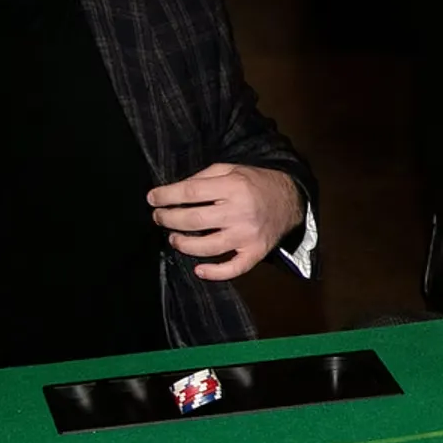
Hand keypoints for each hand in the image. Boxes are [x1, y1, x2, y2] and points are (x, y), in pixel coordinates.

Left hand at [150, 163, 303, 279]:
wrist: (290, 199)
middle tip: (158, 217)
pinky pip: (233, 268)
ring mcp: (248, 235)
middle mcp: (240, 211)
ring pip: (207, 246)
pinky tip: (199, 269)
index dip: (166, 196)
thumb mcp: (231, 169)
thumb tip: (174, 192)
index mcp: (233, 186)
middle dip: (169, 219)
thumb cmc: (255, 182)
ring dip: (183, 244)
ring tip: (173, 238)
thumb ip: (203, 177)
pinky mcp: (256, 252)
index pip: (190, 192)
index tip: (152, 198)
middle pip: (194, 220)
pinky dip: (214, 272)